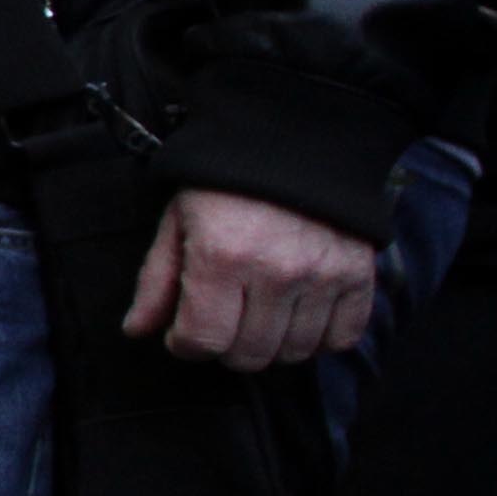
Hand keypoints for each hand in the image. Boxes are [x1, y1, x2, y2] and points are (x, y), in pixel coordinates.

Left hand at [123, 186, 376, 370]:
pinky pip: (342, 338)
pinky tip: (298, 318)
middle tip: (221, 322)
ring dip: (270, 346)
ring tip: (257, 317)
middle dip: (225, 347)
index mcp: (222, 256)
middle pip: (248, 355)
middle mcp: (276, 272)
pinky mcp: (359, 276)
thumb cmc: (225, 183)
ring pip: (294, 352)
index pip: (203, 340)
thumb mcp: (178, 221)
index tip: (183, 332)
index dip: (185, 344)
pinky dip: (318, 339)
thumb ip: (156, 280)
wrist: (295, 141)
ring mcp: (323, 276)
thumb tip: (137, 330)